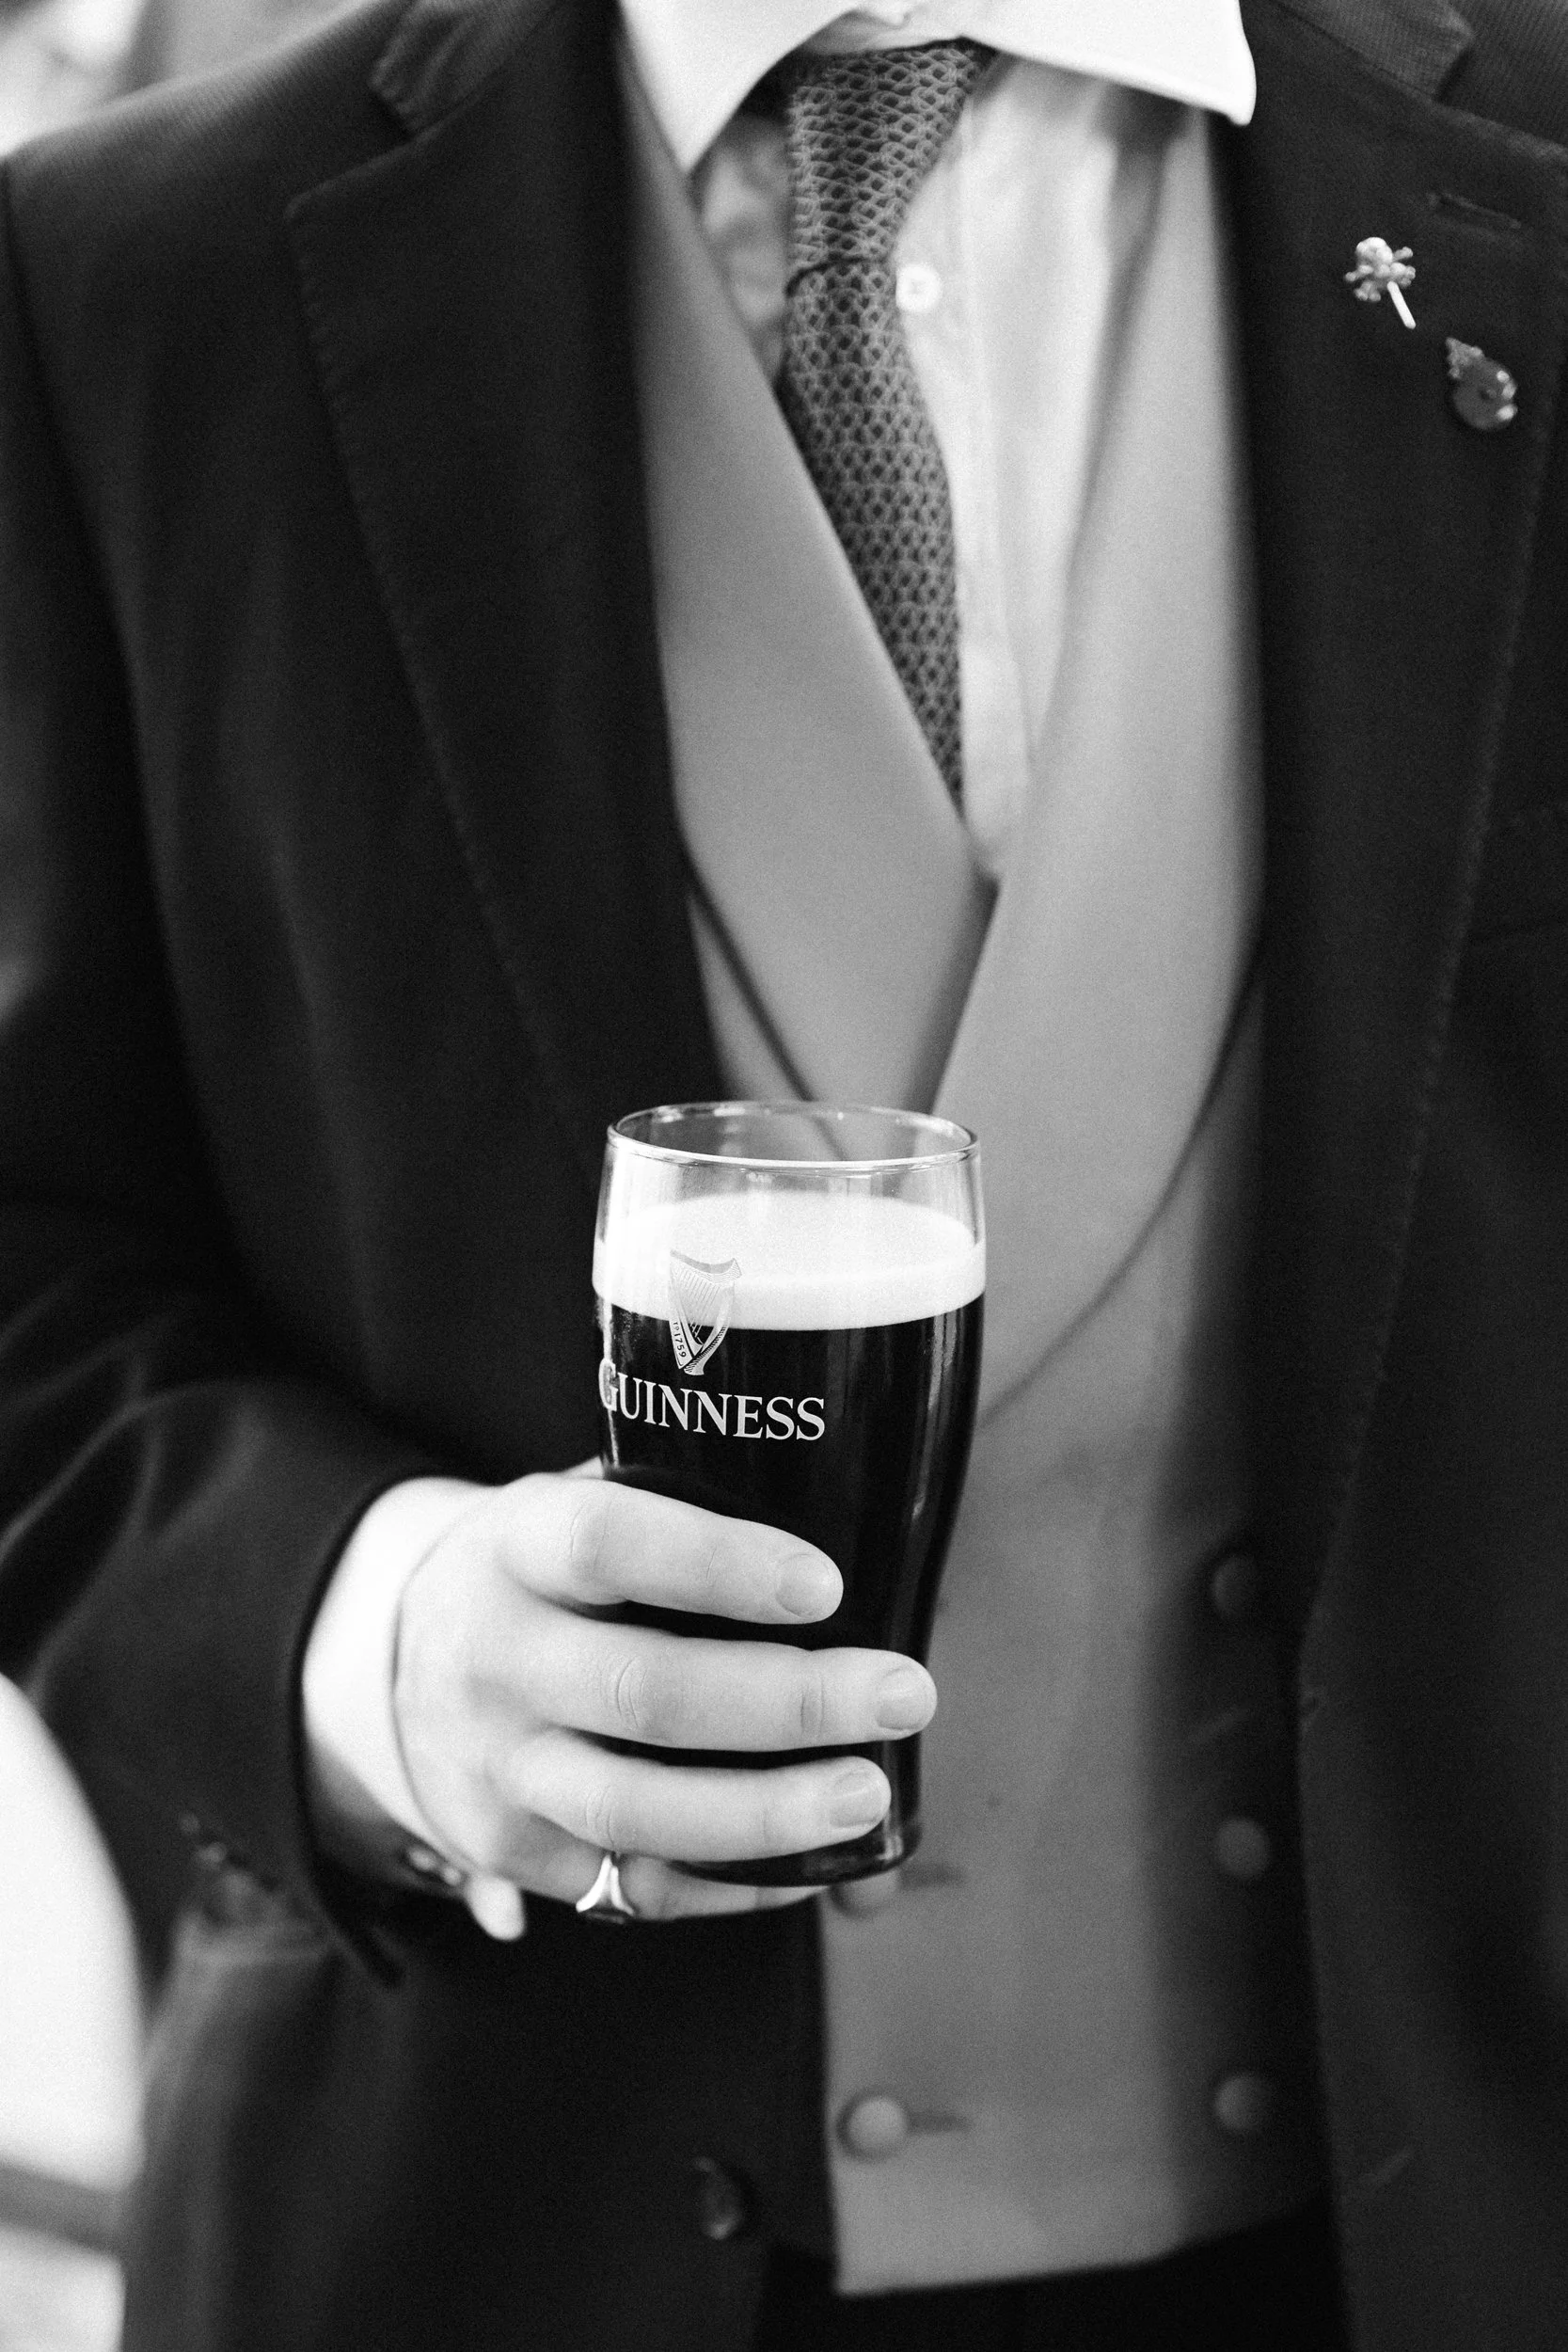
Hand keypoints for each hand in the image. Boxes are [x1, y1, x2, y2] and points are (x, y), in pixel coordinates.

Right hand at [392, 1467, 936, 1922]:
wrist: (389, 1656)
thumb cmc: (541, 1570)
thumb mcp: (573, 1505)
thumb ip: (681, 1509)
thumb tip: (851, 1526)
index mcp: (514, 1547)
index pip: (607, 1544)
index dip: (717, 1563)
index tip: (825, 1584)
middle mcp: (493, 1658)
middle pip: (645, 1691)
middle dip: (789, 1702)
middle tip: (903, 1693)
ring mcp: (496, 1765)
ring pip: (633, 1808)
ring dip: (765, 1812)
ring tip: (868, 1794)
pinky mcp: (509, 1851)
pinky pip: (629, 1886)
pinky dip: (729, 1882)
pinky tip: (812, 1864)